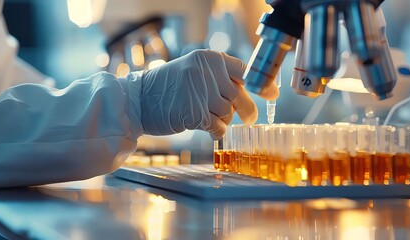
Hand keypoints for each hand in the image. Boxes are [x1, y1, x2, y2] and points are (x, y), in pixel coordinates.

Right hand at [139, 49, 278, 138]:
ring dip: (223, 120)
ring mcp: (202, 93)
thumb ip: (219, 78)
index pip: (244, 70)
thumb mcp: (193, 72)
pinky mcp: (196, 113)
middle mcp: (208, 73)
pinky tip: (207, 129)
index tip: (272, 95)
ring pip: (229, 112)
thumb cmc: (166, 88)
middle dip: (246, 110)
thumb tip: (248, 93)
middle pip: (240, 95)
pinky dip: (216, 131)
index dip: (261, 85)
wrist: (138, 100)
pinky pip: (219, 126)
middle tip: (248, 119)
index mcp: (209, 59)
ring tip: (208, 118)